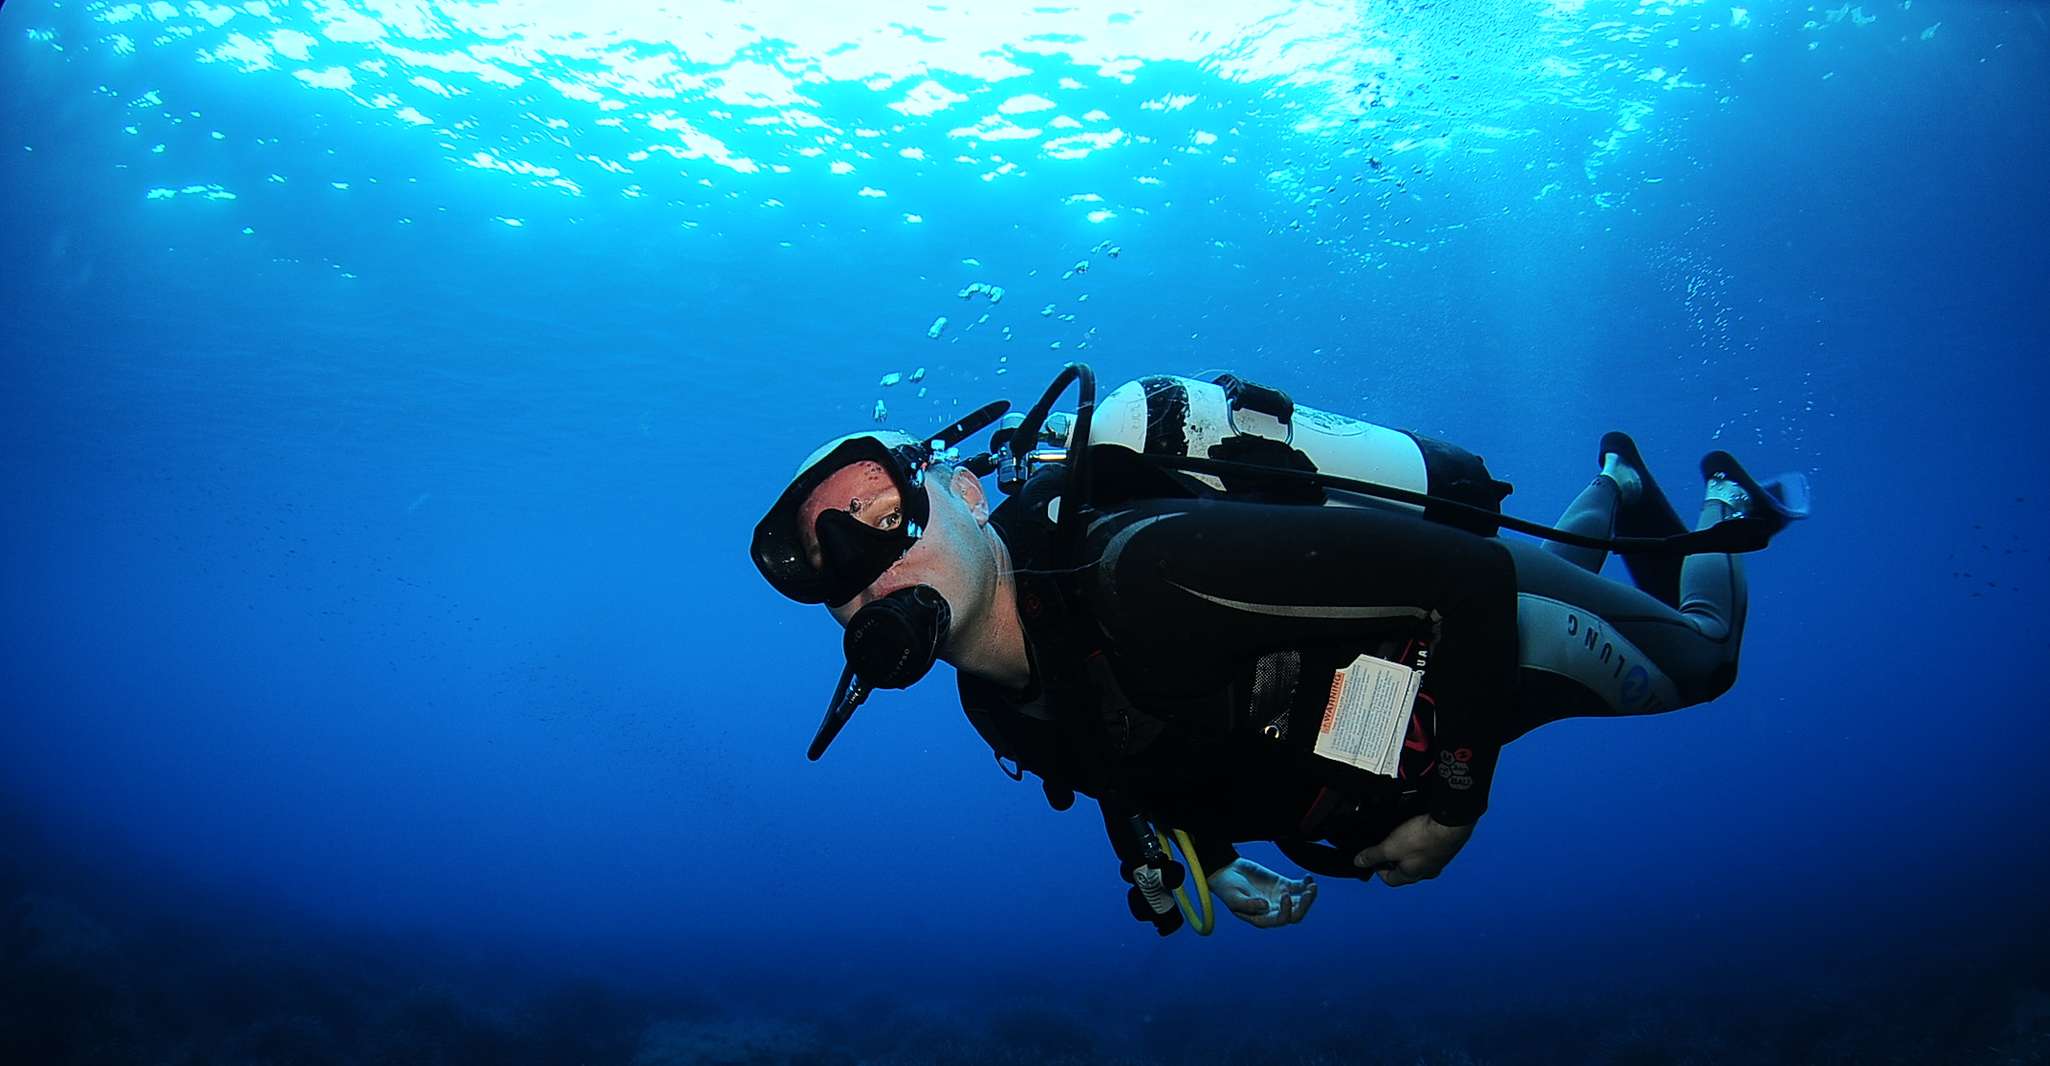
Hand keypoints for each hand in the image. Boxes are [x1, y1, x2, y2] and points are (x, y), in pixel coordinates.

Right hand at [1208, 858, 1316, 928]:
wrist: (1226, 871)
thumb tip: (1266, 906)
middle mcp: (1274, 911)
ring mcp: (1280, 898)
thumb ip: (1248, 904)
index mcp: (1263, 918)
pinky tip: (1308, 877)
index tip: (1285, 894)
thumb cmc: (1226, 888)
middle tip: (1309, 891)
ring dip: (1309, 896)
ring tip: (1313, 885)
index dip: (1287, 910)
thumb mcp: (1233, 898)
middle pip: (1296, 914)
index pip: (1282, 919)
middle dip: (1305, 905)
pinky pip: (1298, 887)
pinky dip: (1306, 883)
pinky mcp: (1282, 885)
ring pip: (1300, 902)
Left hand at [1352, 814, 1474, 886]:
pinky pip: (1428, 848)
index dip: (1378, 870)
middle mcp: (1427, 871)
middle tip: (1386, 846)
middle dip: (1393, 860)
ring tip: (1400, 836)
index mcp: (1412, 875)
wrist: (1450, 824)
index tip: (1373, 858)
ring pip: (1418, 859)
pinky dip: (1420, 842)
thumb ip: (1373, 855)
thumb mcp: (1390, 846)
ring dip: (1407, 850)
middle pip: (1405, 870)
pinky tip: (1417, 830)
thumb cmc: (1422, 838)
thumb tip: (1358, 863)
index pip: (1390, 880)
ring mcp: (1438, 859)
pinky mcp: (1445, 846)